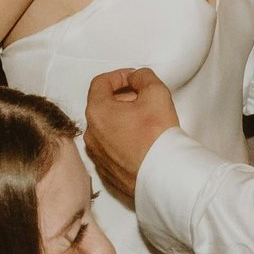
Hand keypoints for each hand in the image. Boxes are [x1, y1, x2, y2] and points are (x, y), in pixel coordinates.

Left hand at [83, 66, 179, 203]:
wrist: (162, 177)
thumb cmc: (157, 136)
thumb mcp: (156, 92)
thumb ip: (143, 77)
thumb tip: (136, 78)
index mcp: (97, 112)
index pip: (100, 83)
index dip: (119, 76)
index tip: (134, 79)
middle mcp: (91, 135)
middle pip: (102, 106)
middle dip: (122, 98)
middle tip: (143, 100)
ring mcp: (97, 156)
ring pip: (105, 129)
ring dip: (121, 121)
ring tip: (144, 122)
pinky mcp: (106, 172)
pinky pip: (110, 149)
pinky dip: (122, 141)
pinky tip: (141, 143)